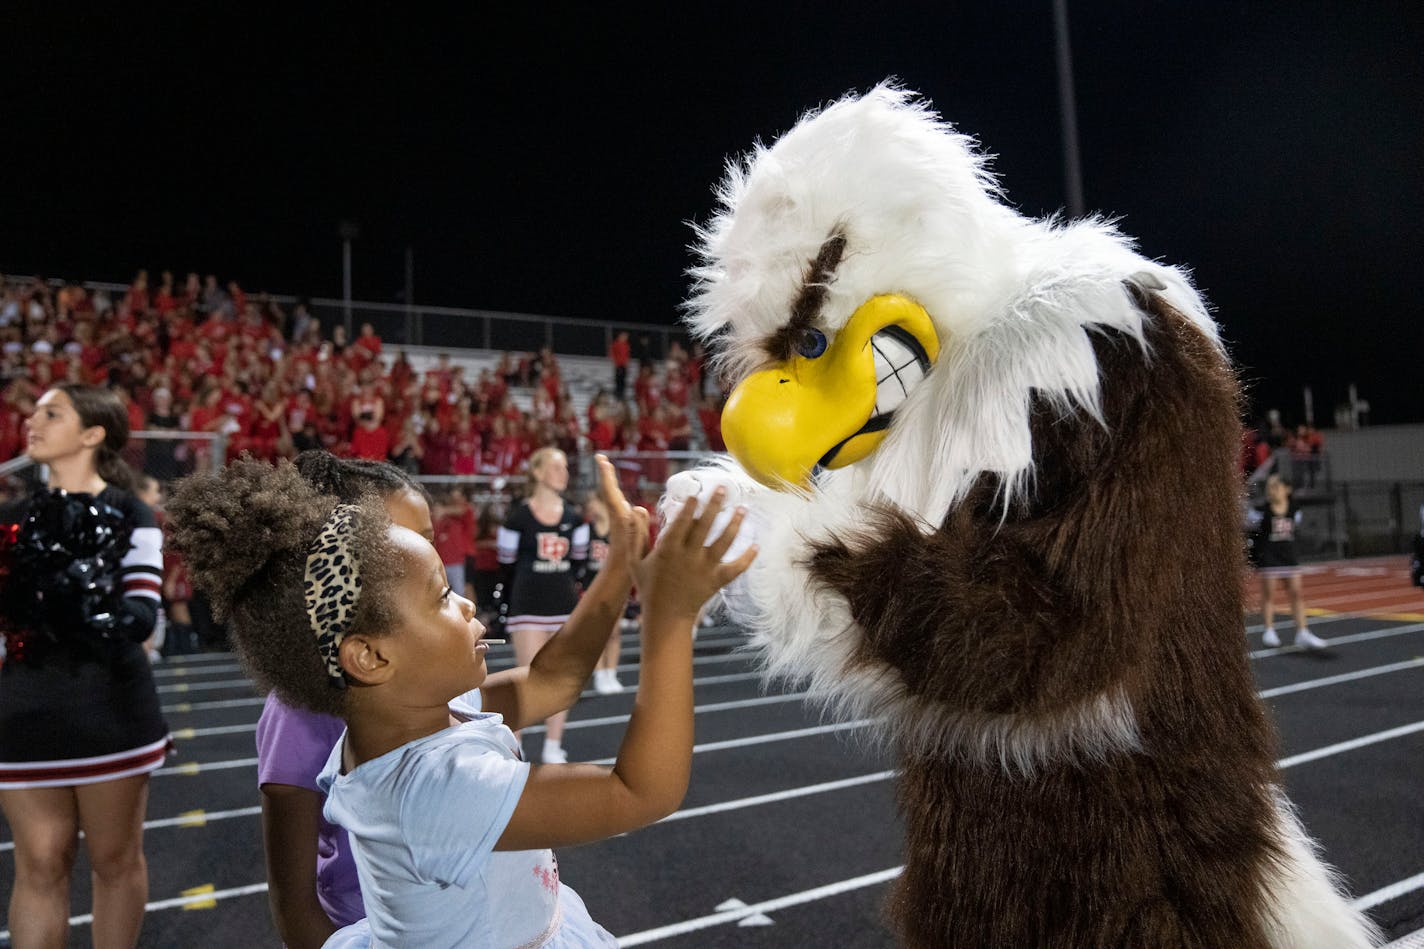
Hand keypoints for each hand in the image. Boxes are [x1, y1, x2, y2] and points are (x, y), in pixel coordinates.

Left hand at [593, 454, 645, 573]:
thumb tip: (636, 506)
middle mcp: (617, 518)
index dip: (606, 475)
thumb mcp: (637, 544)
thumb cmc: (630, 564)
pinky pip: (620, 509)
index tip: (600, 459)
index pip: (610, 492)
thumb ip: (637, 526)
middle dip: (606, 475)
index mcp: (619, 518)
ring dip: (611, 484)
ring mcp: (619, 525)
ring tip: (608, 471)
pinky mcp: (623, 531)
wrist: (621, 580)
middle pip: (609, 492)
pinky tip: (627, 503)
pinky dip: (619, 498)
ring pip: (613, 500)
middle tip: (601, 459)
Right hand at [634, 488, 756, 625]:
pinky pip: (735, 568)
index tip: (697, 494)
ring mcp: (704, 569)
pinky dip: (747, 558)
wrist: (666, 617)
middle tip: (724, 488)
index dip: (690, 507)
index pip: (681, 523)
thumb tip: (635, 508)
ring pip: (724, 542)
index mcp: (668, 550)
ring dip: (734, 524)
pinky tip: (756, 545)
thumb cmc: (649, 587)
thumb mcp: (635, 561)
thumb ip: (635, 535)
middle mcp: (688, 557)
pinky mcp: (716, 581)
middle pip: (705, 526)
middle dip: (715, 505)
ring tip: (743, 508)